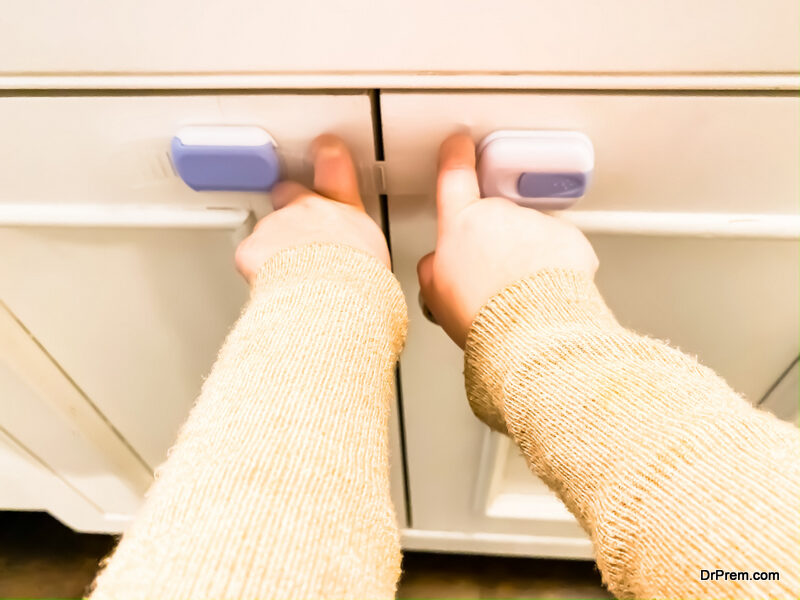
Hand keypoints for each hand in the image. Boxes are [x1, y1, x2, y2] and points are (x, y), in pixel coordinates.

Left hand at [235, 134, 389, 282]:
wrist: (330, 299)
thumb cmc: (358, 285)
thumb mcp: (375, 257)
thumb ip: (360, 246)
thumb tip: (362, 260)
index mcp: (344, 210)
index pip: (335, 166)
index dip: (327, 154)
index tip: (324, 148)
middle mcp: (308, 209)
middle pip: (289, 194)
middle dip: (288, 206)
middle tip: (297, 232)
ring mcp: (277, 225)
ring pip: (267, 230)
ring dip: (274, 247)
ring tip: (291, 276)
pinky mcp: (252, 248)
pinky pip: (249, 257)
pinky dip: (256, 270)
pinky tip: (273, 284)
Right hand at [417, 133, 598, 347]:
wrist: (529, 332)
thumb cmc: (483, 316)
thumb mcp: (435, 293)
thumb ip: (433, 266)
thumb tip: (438, 264)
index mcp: (462, 224)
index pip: (454, 175)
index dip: (455, 156)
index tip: (458, 146)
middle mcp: (500, 215)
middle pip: (495, 218)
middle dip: (495, 241)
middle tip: (491, 280)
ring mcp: (536, 224)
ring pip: (528, 236)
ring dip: (524, 258)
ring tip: (518, 295)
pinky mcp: (569, 239)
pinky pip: (558, 250)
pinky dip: (554, 268)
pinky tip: (543, 293)